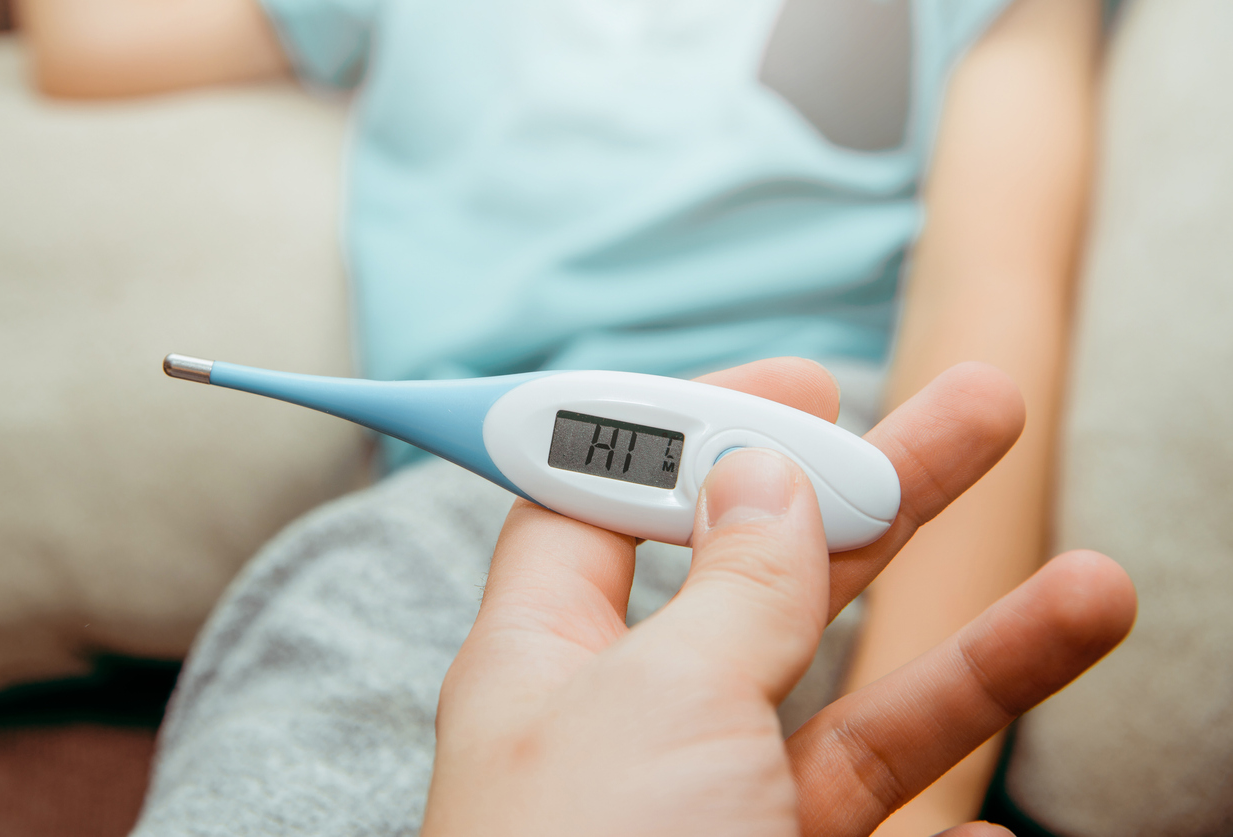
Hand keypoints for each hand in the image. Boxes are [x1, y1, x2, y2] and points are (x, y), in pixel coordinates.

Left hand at [421, 358, 1135, 836]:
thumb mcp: (656, 707)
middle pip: (762, 573)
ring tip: (1097, 588)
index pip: (602, 498)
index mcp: (549, 657)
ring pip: (853, 703)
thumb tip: (759, 476)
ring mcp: (718, 812)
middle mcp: (635, 724)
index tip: (796, 381)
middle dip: (875, 493)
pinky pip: (880, 825)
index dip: (687, 427)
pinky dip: (951, 817)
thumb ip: (725, 592)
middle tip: (980, 411)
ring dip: (975, 648)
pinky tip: (1003, 827)